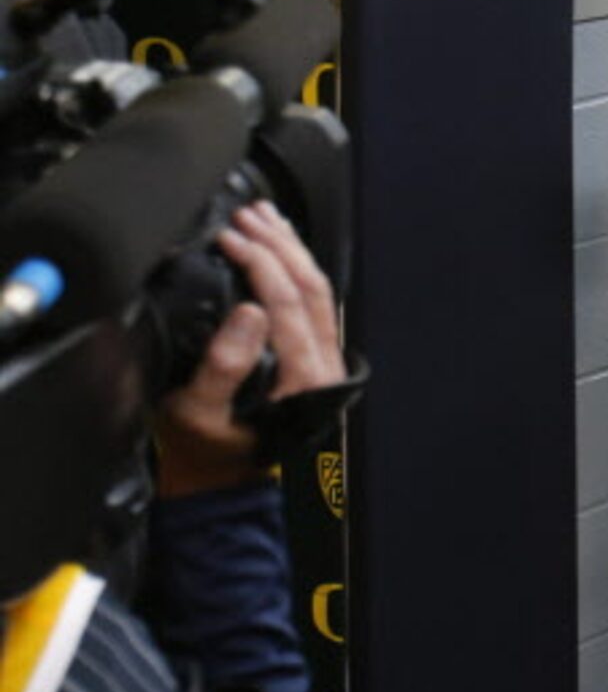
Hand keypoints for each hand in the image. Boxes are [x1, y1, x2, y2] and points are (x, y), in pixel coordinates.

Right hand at [153, 204, 345, 496]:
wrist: (224, 477)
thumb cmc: (209, 449)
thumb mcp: (198, 413)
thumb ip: (222, 366)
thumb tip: (248, 313)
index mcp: (303, 380)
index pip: (287, 302)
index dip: (258, 262)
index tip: (229, 237)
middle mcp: (324, 367)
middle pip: (311, 288)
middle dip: (279, 244)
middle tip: (247, 214)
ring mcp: (325, 360)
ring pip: (318, 291)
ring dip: (291, 249)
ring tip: (264, 217)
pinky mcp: (315, 356)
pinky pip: (314, 303)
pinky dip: (295, 269)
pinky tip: (278, 248)